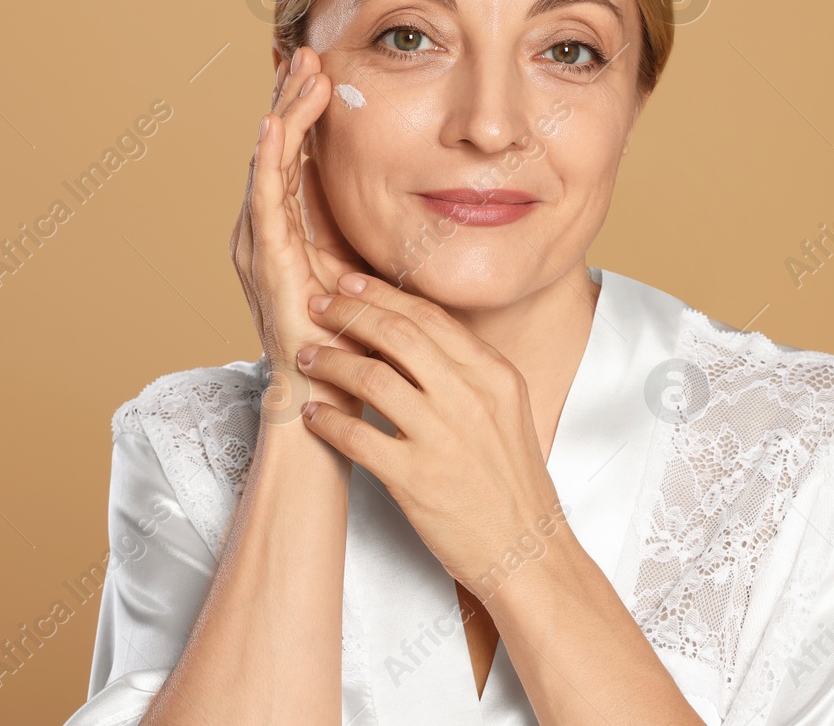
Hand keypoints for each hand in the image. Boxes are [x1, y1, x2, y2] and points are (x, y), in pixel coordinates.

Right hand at [229, 45, 370, 422]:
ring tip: (298, 73)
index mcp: (290, 231)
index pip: (295, 155)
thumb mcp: (368, 265)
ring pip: (268, 164)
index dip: (305, 110)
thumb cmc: (355, 340)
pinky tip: (277, 124)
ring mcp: (262, 247)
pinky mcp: (269, 264)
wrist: (334, 397)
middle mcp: (267, 233)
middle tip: (306, 51)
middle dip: (291, 98)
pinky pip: (266, 199)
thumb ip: (372, 228)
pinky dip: (270, 158)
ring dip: (283, 114)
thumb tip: (409, 184)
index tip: (324, 66)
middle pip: (276, 150)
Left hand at [295, 273, 572, 598]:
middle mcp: (470, 397)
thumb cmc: (511, 481)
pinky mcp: (416, 479)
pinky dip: (327, 422)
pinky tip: (311, 416)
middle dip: (349, 313)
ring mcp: (443, 437)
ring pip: (371, 377)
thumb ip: (467, 370)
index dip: (382, 295)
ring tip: (307, 357)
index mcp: (494, 374)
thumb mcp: (506, 410)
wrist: (526, 549)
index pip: (429, 316)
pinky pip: (357, 436)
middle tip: (317, 305)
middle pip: (397, 334)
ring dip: (330, 362)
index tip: (348, 283)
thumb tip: (413, 334)